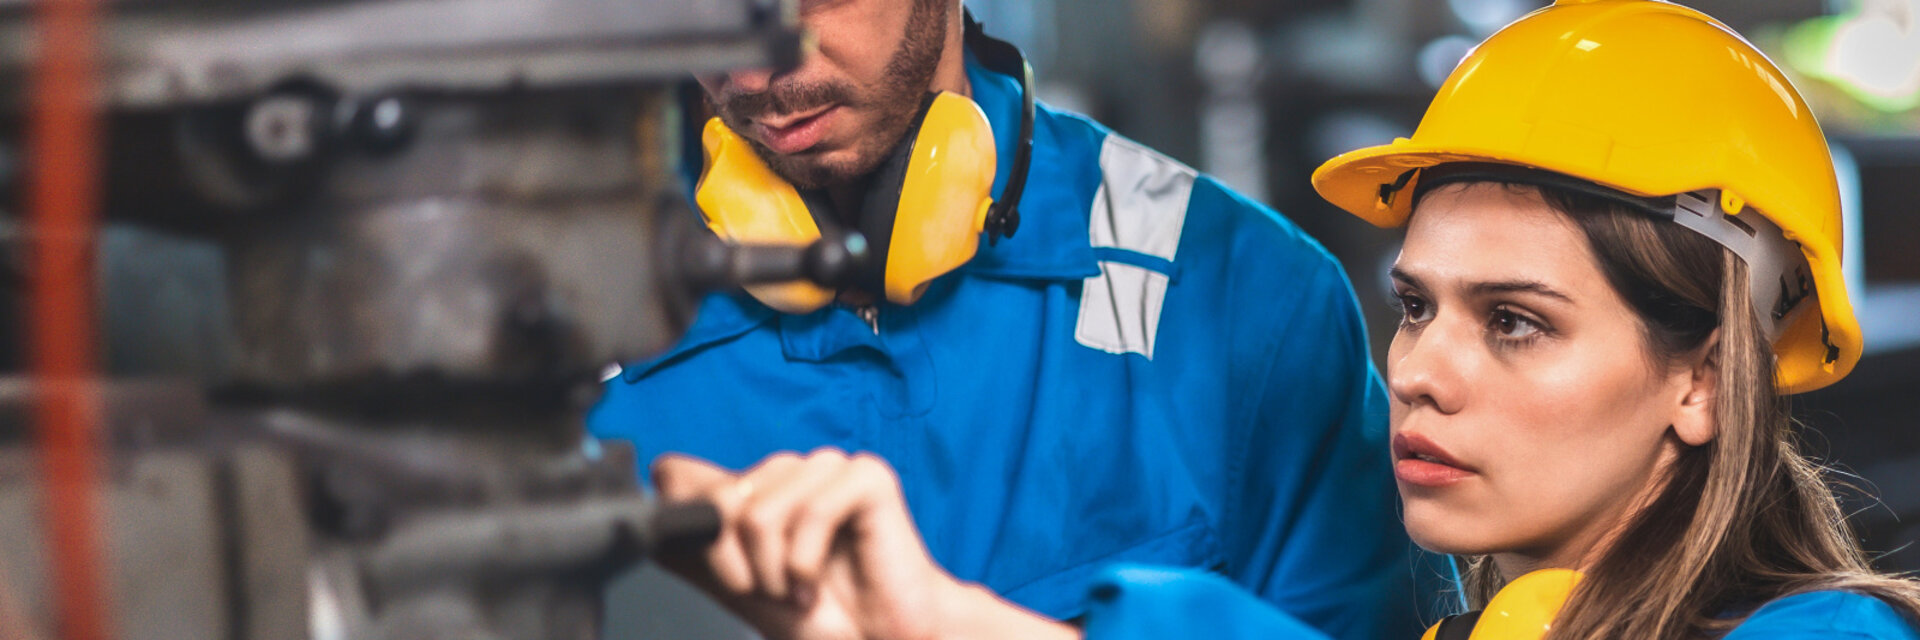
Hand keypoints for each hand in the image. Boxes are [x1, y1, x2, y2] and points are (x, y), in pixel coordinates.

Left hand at [651, 448, 957, 639]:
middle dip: (738, 564)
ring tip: (799, 589)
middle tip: (772, 590)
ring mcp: (827, 467)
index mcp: (754, 488)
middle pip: (718, 500)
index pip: (679, 472)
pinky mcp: (866, 476)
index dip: (686, 524)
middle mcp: (786, 470)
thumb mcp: (736, 586)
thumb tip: (650, 518)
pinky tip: (817, 581)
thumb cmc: (821, 617)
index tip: (722, 573)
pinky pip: (811, 512)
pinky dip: (807, 563)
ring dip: (775, 570)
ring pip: (760, 511)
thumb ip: (694, 547)